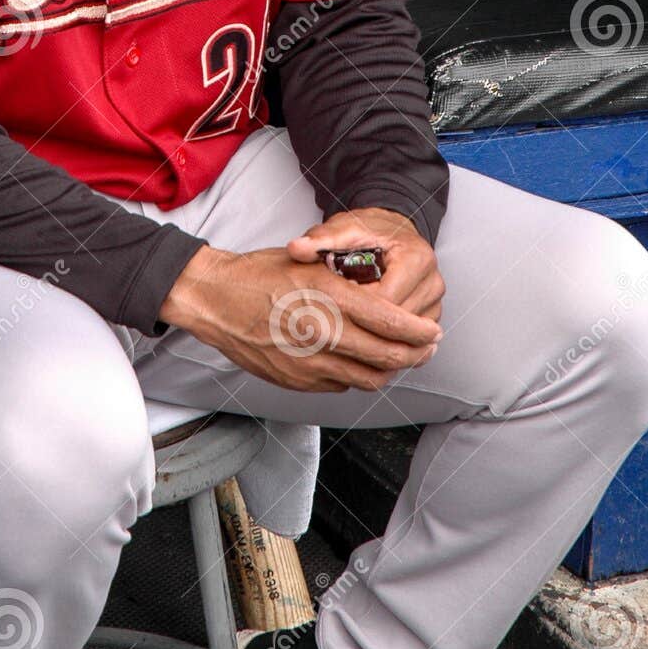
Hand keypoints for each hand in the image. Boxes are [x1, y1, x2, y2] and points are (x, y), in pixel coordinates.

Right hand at [158, 243, 441, 394]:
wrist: (214, 300)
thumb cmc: (259, 274)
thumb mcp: (308, 264)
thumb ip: (347, 287)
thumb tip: (385, 305)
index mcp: (328, 297)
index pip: (390, 322)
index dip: (419, 331)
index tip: (432, 331)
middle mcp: (322, 333)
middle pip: (387, 356)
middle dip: (415, 354)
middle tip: (428, 349)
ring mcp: (309, 362)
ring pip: (368, 377)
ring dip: (390, 370)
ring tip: (400, 359)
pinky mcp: (297, 380)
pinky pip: (341, 384)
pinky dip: (358, 376)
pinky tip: (360, 363)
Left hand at [287, 207, 444, 325]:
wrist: (391, 231)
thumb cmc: (369, 231)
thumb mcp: (345, 229)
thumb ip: (321, 239)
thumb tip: (296, 248)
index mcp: (416, 258)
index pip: (386, 298)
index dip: (356, 305)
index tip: (334, 303)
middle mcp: (432, 281)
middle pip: (398, 321)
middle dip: (366, 323)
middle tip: (337, 320)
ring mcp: (434, 302)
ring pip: (405, 336)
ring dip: (377, 335)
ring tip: (350, 325)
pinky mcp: (430, 315)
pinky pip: (409, 339)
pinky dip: (386, 339)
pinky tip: (364, 333)